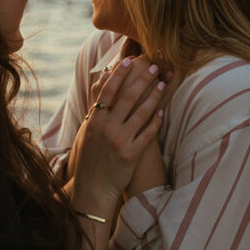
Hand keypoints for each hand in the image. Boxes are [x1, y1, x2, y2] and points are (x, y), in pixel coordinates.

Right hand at [70, 57, 165, 219]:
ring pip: (141, 113)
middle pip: (128, 97)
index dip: (120, 75)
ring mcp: (120, 141)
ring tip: (163, 84)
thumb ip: (94, 114)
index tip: (129, 61)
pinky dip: (156, 122)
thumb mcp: (86, 134)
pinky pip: (148, 135)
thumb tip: (99, 96)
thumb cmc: (88, 160)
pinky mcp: (131, 155)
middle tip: (154, 67)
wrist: (91, 188)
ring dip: (154, 96)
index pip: (108, 91)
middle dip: (143, 79)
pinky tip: (162, 112)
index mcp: (95, 120)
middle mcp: (107, 128)